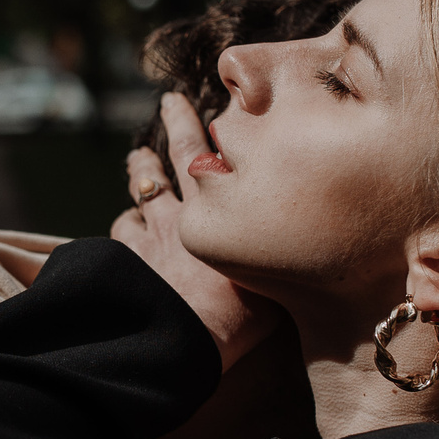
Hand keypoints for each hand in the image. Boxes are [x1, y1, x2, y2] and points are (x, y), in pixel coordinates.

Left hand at [109, 93, 275, 370]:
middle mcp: (185, 211)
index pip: (222, 156)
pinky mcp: (122, 258)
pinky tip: (122, 228)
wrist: (180, 337)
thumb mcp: (275, 283)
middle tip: (171, 101)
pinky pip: (119, 233)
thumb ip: (283, 257)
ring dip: (141, 174)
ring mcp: (150, 234)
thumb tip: (319, 247)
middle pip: (179, 155)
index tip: (222, 110)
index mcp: (221, 210)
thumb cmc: (237, 315)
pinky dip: (122, 227)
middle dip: (178, 123)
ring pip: (143, 193)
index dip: (218, 130)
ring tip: (138, 163)